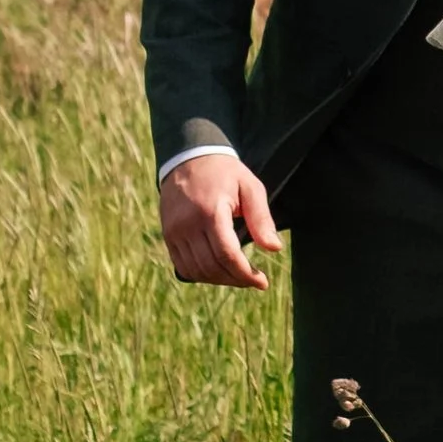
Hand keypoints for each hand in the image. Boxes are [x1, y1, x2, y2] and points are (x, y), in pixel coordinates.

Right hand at [159, 151, 280, 288]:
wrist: (188, 159)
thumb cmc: (225, 173)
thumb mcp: (250, 187)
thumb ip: (261, 218)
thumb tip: (274, 248)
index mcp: (210, 212)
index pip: (227, 255)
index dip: (246, 274)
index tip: (262, 282)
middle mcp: (188, 225)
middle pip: (212, 267)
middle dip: (236, 280)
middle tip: (254, 280)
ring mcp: (174, 232)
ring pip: (196, 271)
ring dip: (219, 280)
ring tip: (238, 276)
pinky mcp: (168, 235)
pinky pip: (182, 266)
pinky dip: (201, 275)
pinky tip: (218, 272)